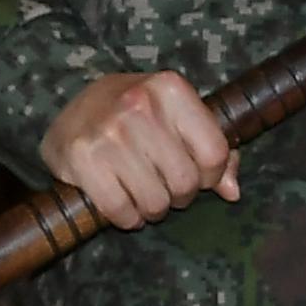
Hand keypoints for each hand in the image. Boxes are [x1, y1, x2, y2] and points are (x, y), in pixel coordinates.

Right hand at [42, 71, 238, 229]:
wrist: (72, 111)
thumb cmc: (135, 115)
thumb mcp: (176, 115)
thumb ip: (210, 147)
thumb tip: (233, 191)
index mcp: (171, 88)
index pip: (214, 152)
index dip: (211, 176)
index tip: (198, 175)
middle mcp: (140, 105)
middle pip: (185, 181)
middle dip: (181, 196)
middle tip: (167, 188)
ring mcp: (109, 132)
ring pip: (155, 202)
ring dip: (154, 209)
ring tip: (146, 195)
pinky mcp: (82, 159)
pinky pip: (120, 211)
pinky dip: (127, 218)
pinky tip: (124, 204)